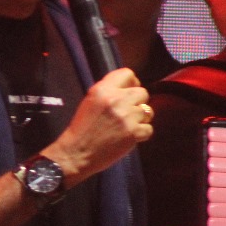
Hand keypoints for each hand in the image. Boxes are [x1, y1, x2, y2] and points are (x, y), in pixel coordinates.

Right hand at [43, 67, 151, 185]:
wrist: (77, 152)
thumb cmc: (82, 128)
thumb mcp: (91, 101)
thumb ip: (109, 91)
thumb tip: (130, 88)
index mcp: (103, 89)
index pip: (128, 73)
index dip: (132, 83)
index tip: (129, 92)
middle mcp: (116, 100)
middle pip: (142, 92)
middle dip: (138, 102)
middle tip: (129, 112)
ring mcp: (126, 116)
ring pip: (148, 111)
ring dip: (141, 119)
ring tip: (127, 126)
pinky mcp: (133, 133)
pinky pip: (149, 129)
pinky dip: (141, 134)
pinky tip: (128, 137)